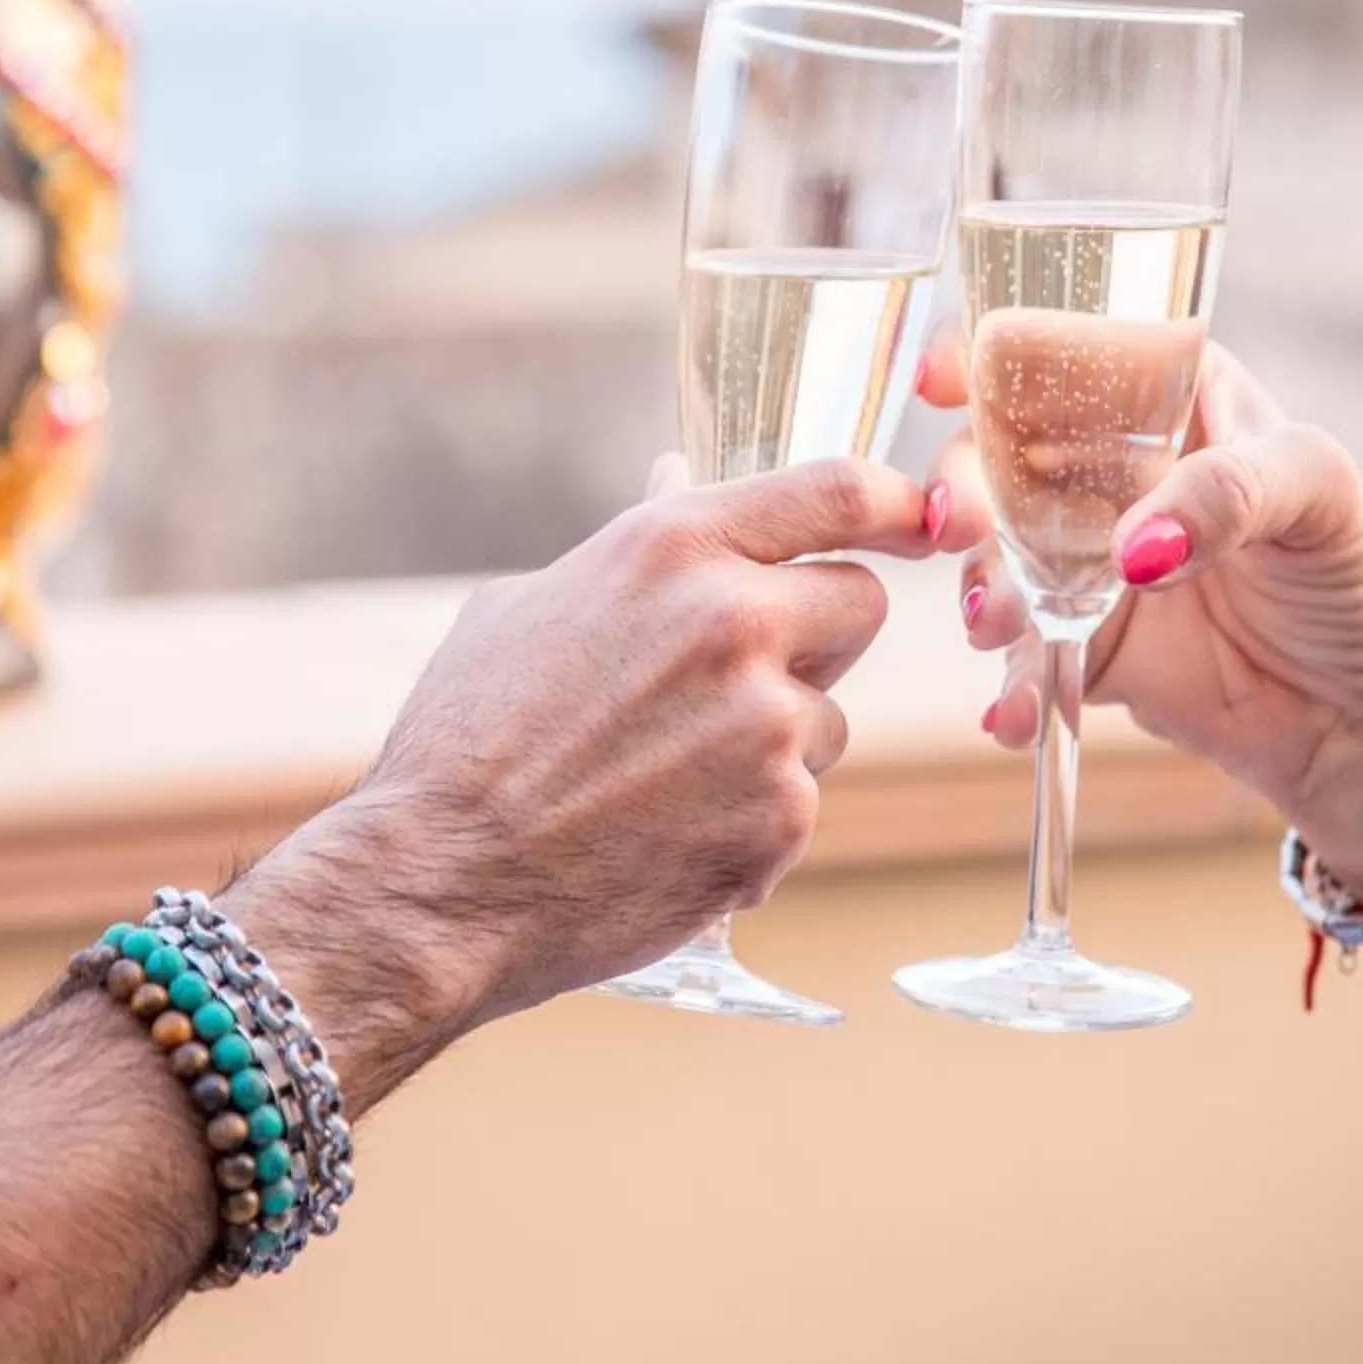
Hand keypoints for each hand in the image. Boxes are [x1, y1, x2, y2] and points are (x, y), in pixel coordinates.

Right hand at [232, 454, 932, 1079]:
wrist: (441, 880)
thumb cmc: (464, 740)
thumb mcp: (529, 605)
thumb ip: (633, 550)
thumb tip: (681, 483)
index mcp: (673, 549)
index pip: (839, 490)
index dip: (896, 499)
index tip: (921, 517)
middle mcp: (734, 621)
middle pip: (862, 603)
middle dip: (817, 636)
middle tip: (745, 677)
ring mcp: (767, 725)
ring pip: (829, 717)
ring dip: (776, 743)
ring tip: (665, 778)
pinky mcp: (782, 819)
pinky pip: (799, 803)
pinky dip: (751, 822)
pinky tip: (665, 836)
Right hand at [921, 324, 1362, 912]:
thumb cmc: (1361, 581)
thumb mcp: (1320, 497)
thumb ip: (1227, 494)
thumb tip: (1133, 549)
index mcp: (1169, 398)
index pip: (1066, 350)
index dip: (992, 352)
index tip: (944, 378)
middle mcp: (1111, 472)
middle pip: (999, 453)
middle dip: (962, 483)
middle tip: (963, 526)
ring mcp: (1088, 562)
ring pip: (993, 555)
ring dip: (979, 587)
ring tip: (999, 628)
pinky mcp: (1084, 648)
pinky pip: (1021, 660)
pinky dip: (1008, 688)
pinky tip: (1014, 716)